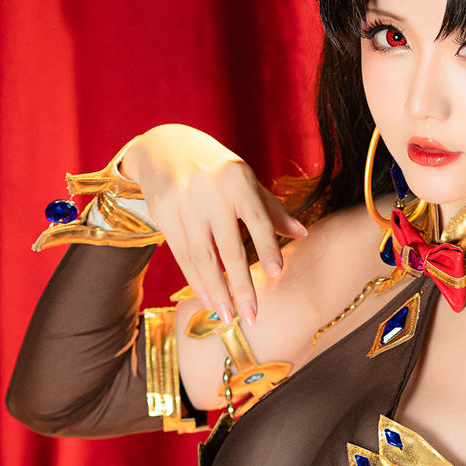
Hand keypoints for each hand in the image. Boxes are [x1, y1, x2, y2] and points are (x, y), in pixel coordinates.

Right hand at [122, 124, 306, 325]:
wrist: (165, 147)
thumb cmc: (217, 169)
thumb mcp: (245, 181)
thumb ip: (271, 209)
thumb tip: (302, 234)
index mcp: (237, 178)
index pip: (257, 218)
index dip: (268, 246)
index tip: (276, 273)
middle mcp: (210, 190)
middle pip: (229, 247)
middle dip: (241, 285)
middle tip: (252, 317)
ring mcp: (184, 202)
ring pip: (203, 256)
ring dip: (217, 291)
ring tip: (229, 318)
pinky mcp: (163, 212)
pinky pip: (182, 255)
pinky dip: (196, 280)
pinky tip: (208, 300)